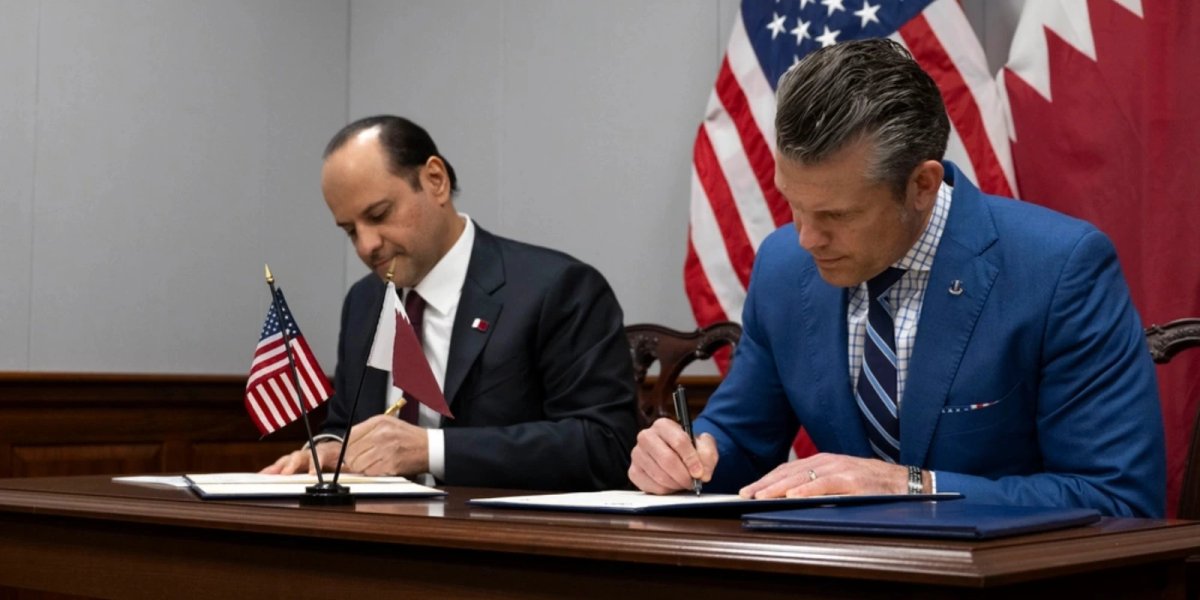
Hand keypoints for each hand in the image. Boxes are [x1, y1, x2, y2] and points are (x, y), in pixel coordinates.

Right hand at [260, 441, 342, 474]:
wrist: (331, 448)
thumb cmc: (336, 456)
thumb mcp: (344, 461)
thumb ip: (347, 468)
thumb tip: (351, 473)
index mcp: (323, 452)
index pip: (319, 456)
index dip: (315, 465)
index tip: (312, 474)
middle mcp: (308, 453)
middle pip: (298, 457)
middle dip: (290, 465)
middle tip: (284, 474)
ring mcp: (297, 457)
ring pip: (286, 460)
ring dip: (276, 468)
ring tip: (265, 475)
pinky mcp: (290, 462)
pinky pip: (279, 466)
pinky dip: (270, 471)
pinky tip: (261, 476)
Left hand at [341, 414, 429, 475]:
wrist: (430, 448)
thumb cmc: (410, 438)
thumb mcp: (388, 424)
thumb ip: (368, 431)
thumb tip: (347, 446)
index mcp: (379, 422)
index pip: (349, 436)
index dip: (347, 447)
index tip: (351, 452)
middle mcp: (381, 434)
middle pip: (350, 452)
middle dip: (353, 460)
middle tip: (361, 461)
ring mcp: (385, 449)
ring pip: (358, 464)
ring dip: (362, 468)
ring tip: (373, 464)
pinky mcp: (390, 464)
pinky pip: (370, 472)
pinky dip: (372, 473)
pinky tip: (381, 468)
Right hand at [628, 417, 717, 493]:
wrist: (677, 455)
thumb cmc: (689, 449)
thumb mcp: (704, 446)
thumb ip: (708, 455)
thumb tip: (703, 474)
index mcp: (663, 425)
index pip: (678, 441)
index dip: (691, 459)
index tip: (699, 472)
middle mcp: (646, 436)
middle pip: (667, 459)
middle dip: (683, 475)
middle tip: (692, 482)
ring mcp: (637, 454)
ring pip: (659, 475)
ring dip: (676, 484)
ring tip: (683, 483)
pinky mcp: (633, 471)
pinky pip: (650, 486)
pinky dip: (665, 490)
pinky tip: (671, 485)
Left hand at [739, 452, 909, 498]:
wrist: (903, 482)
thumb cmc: (869, 486)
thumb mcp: (838, 483)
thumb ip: (816, 487)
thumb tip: (788, 499)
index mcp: (821, 462)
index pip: (786, 470)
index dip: (765, 480)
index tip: (747, 491)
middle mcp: (827, 462)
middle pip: (788, 472)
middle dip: (764, 484)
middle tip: (744, 495)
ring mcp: (839, 469)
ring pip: (801, 477)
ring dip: (778, 487)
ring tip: (760, 496)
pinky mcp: (852, 479)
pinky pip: (824, 484)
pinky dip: (806, 490)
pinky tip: (791, 496)